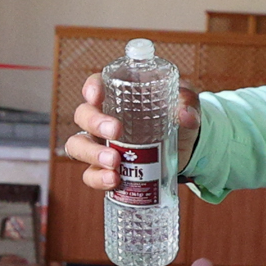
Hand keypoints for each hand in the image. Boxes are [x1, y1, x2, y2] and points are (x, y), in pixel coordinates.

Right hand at [61, 70, 202, 192]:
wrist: (183, 147)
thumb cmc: (176, 116)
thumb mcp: (185, 103)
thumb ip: (187, 103)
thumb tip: (186, 115)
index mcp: (118, 95)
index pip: (96, 85)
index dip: (91, 88)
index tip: (97, 96)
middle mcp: (102, 117)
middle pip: (83, 115)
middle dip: (95, 123)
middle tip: (116, 131)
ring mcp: (100, 144)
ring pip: (78, 145)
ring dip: (92, 153)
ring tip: (114, 162)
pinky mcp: (105, 168)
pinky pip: (90, 174)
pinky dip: (98, 178)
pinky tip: (113, 180)